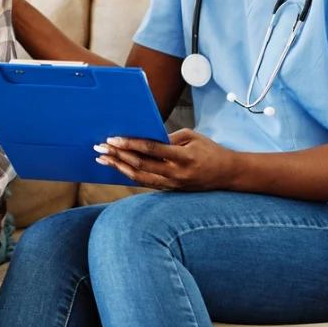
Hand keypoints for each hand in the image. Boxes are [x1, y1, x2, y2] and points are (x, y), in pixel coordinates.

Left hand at [94, 128, 240, 191]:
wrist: (227, 174)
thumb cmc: (209, 150)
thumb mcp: (192, 136)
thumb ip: (168, 137)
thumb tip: (144, 138)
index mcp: (183, 157)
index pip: (151, 149)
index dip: (130, 144)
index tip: (113, 139)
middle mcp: (176, 174)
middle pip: (140, 165)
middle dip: (118, 156)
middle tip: (100, 148)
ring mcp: (173, 185)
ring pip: (140, 178)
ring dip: (119, 168)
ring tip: (103, 160)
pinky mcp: (171, 190)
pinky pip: (146, 183)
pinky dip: (130, 175)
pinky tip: (118, 168)